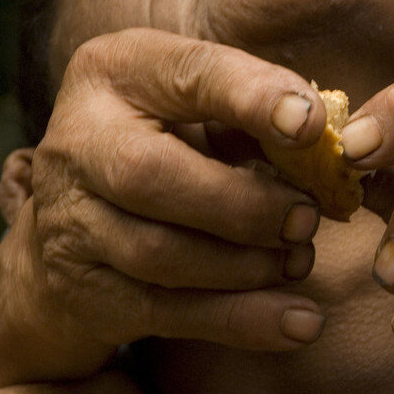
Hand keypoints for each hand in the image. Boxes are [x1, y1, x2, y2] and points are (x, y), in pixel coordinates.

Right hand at [0, 28, 332, 393]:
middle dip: (243, 205)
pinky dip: (239, 321)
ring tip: (300, 261)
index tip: (311, 124)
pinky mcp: (81, 290)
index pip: (188, 74)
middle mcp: (76, 141)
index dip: (252, 96)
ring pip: (157, 254)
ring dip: (246, 266)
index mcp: (115, 71)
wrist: (77, 216)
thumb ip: (255, 111)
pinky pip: (164, 313)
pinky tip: (297, 322)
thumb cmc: (168, 139)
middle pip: (147, 174)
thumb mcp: (202, 103)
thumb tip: (324, 142)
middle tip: (307, 219)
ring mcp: (69, 221)